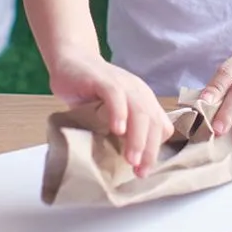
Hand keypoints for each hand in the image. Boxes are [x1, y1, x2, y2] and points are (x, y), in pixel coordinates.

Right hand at [48, 49, 174, 175]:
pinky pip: (115, 96)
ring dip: (137, 138)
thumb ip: (122, 130)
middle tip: (140, 171)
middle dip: (149, 150)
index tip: (143, 171)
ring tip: (131, 159)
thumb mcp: (111, 113)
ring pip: (139, 111)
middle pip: (153, 122)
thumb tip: (128, 162)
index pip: (160, 127)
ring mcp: (122, 83)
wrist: (70, 60)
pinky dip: (119, 113)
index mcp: (144, 100)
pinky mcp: (103, 79)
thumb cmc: (90, 91)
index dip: (154, 150)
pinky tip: (117, 130)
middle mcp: (138, 91)